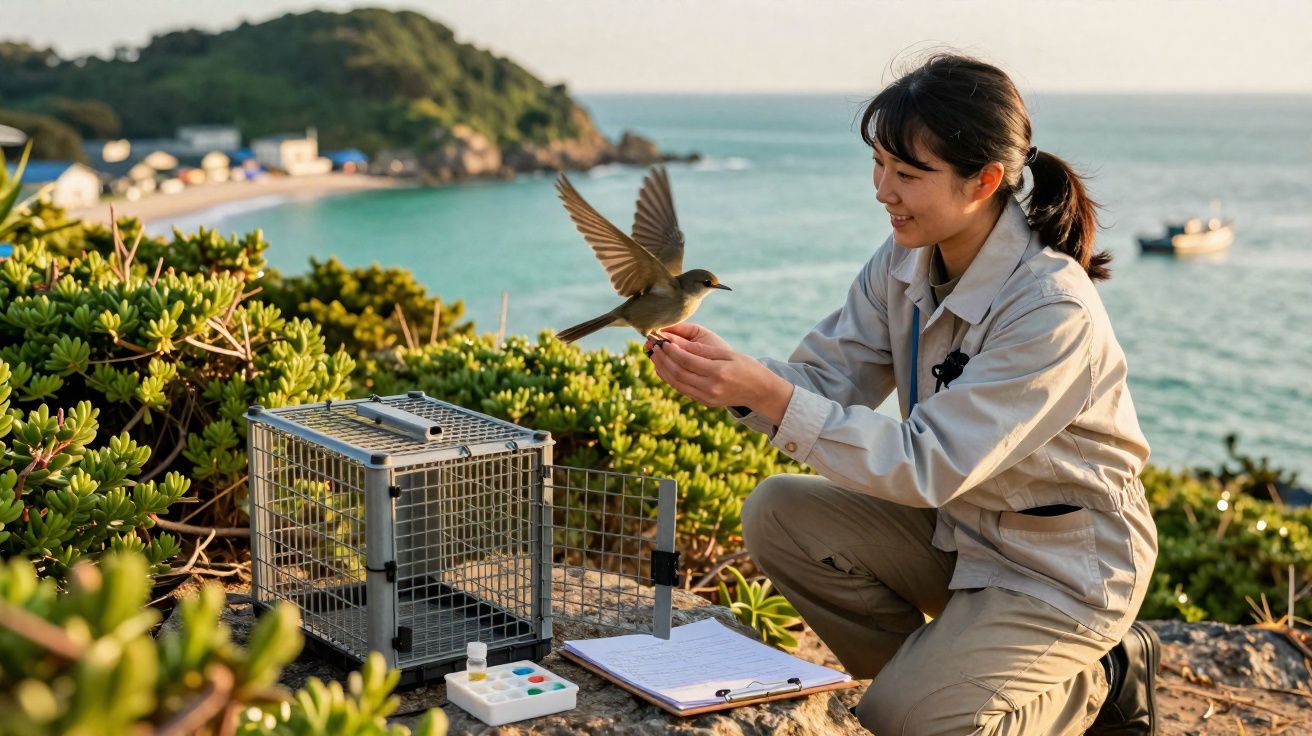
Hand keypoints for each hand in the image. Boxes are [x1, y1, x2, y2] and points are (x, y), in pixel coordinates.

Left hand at [646, 325, 792, 424]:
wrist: (760, 391)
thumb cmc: (746, 367)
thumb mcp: (728, 354)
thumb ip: (702, 350)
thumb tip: (678, 343)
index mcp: (717, 372)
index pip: (686, 360)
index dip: (670, 349)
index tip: (661, 338)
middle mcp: (710, 387)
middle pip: (677, 372)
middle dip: (662, 358)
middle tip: (652, 345)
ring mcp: (706, 397)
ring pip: (676, 383)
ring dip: (662, 368)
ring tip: (653, 354)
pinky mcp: (704, 402)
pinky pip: (682, 389)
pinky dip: (669, 378)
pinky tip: (663, 367)